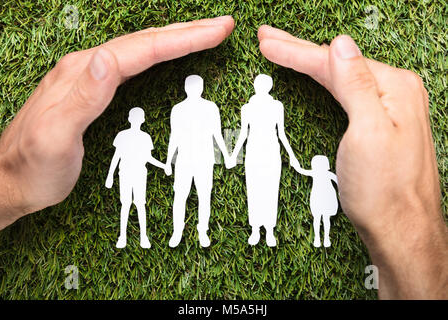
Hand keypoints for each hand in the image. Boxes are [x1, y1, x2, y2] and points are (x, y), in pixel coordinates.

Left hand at [0, 16, 234, 230]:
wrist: (8, 181)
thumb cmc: (33, 167)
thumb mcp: (55, 137)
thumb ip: (83, 97)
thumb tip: (109, 58)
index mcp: (83, 74)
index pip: (142, 49)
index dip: (182, 39)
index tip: (216, 31)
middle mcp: (86, 69)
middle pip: (143, 41)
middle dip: (186, 32)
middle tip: (221, 26)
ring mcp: (88, 79)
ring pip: (139, 50)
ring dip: (174, 40)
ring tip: (202, 35)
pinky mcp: (91, 92)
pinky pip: (132, 66)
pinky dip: (157, 57)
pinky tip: (165, 57)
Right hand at [258, 26, 446, 298]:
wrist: (400, 228)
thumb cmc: (384, 190)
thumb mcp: (368, 131)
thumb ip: (356, 84)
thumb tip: (340, 44)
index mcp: (393, 88)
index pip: (334, 62)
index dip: (296, 51)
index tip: (267, 43)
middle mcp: (395, 92)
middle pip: (337, 64)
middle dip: (299, 50)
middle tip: (269, 38)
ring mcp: (389, 108)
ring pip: (340, 77)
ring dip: (309, 62)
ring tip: (286, 51)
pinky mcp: (380, 123)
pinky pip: (346, 93)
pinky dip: (324, 82)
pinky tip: (316, 77)